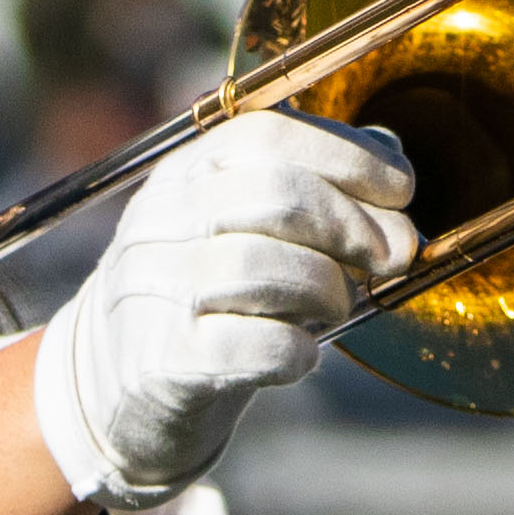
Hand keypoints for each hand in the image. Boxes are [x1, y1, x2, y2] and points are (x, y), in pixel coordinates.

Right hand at [31, 111, 416, 509]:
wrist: (110, 381)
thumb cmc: (207, 293)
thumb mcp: (247, 223)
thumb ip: (313, 182)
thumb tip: (391, 152)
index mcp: (186, 169)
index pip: (269, 134)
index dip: (349, 156)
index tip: (403, 190)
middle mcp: (162, 217)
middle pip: (273, 195)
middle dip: (354, 225)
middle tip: (393, 257)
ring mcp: (154, 287)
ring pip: (262, 266)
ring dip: (327, 288)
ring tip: (339, 305)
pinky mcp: (162, 359)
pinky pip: (251, 346)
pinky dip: (297, 350)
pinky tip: (304, 353)